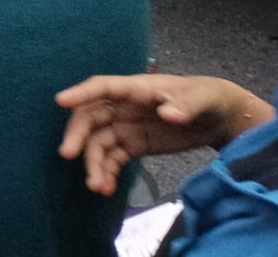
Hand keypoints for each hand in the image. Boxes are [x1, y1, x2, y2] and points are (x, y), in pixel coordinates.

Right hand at [56, 74, 272, 195]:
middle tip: (69, 155)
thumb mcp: (200, 99)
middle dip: (78, 136)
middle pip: (91, 118)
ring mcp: (126, 127)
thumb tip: (168, 114)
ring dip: (93, 163)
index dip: (80, 93)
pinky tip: (107, 189)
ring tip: (97, 187)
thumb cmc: (206, 97)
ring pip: (98, 143)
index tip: (60, 101)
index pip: (102, 87)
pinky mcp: (132, 145)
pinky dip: (107, 173)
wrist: (218, 117)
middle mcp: (123, 107)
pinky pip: (112, 159)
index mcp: (136, 89)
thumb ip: (184, 106)